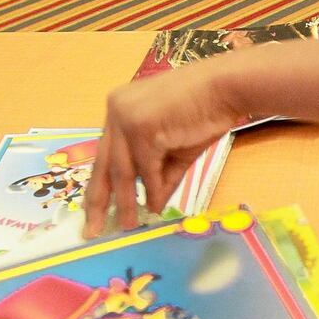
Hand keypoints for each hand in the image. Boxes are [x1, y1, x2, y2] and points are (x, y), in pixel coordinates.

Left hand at [81, 65, 242, 236]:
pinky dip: (152, 189)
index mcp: (119, 110)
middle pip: (104, 164)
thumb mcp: (175, 150)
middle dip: (99, 201)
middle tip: (93, 230)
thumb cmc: (204, 113)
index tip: (93, 211)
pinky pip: (145, 169)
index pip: (104, 155)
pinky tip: (156, 206)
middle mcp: (116, 111)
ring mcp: (127, 118)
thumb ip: (159, 176)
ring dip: (126, 202)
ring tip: (128, 226)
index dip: (99, 185)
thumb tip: (151, 207)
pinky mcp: (142, 128)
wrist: (225, 88)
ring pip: (122, 171)